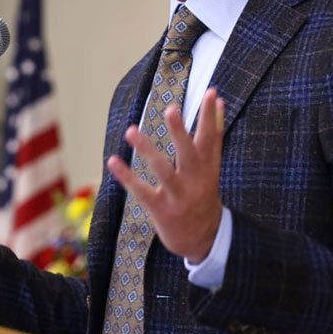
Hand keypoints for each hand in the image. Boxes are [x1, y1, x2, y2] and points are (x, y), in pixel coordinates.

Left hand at [106, 88, 223, 263]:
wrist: (205, 240)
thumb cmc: (203, 195)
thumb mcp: (212, 167)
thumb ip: (213, 135)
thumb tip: (220, 102)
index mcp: (209, 168)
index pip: (213, 138)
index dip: (212, 116)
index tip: (213, 92)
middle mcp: (196, 181)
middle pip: (189, 153)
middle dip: (180, 132)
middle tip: (171, 110)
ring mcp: (179, 196)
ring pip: (163, 171)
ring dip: (147, 151)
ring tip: (131, 130)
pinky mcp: (162, 210)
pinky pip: (142, 192)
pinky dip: (127, 177)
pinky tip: (112, 161)